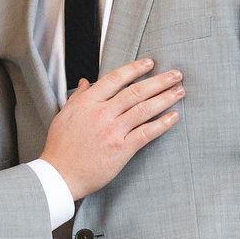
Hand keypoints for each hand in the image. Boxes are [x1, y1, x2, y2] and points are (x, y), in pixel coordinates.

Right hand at [40, 58, 182, 200]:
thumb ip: (78, 97)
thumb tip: (85, 82)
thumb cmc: (60, 147)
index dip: (135, 69)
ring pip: (144, 109)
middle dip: (159, 81)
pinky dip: (162, 124)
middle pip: (135, 92)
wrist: (60, 175)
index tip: (150, 63)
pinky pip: (146, 133)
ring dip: (165, 98)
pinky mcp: (121, 149)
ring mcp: (113, 131)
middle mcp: (102, 113)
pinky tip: (173, 117)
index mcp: (87, 103)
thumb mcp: (64, 115)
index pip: (116, 79)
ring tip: (179, 91)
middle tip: (175, 75)